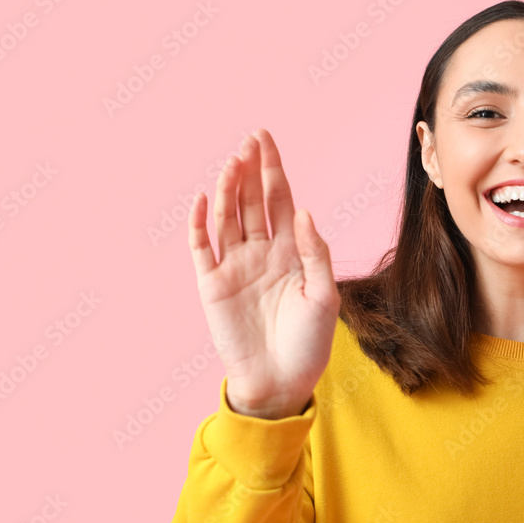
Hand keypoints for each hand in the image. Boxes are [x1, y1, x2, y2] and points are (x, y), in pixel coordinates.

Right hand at [187, 128, 339, 418]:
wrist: (280, 383)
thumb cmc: (309, 343)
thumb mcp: (324, 296)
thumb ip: (315, 253)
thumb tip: (303, 211)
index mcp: (290, 252)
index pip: (280, 200)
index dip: (273, 169)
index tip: (266, 139)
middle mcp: (260, 252)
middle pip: (253, 201)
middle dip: (251, 169)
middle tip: (249, 140)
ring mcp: (234, 266)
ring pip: (228, 217)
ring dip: (229, 189)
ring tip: (233, 162)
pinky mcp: (212, 285)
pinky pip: (201, 246)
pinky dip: (199, 222)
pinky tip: (203, 197)